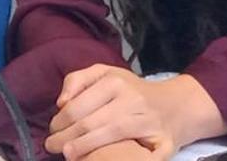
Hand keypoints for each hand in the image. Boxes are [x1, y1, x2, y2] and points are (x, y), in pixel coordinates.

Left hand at [45, 65, 175, 159]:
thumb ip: (79, 80)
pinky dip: (121, 160)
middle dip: (67, 138)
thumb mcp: (105, 74)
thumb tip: (61, 103)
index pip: (79, 106)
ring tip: (68, 155)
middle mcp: (132, 100)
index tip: (52, 131)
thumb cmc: (132, 91)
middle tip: (52, 146)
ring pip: (111, 136)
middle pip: (91, 123)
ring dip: (85, 148)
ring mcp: (148, 121)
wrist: (175, 105)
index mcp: (115, 82)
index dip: (61, 121)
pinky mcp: (163, 142)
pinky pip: (141, 155)